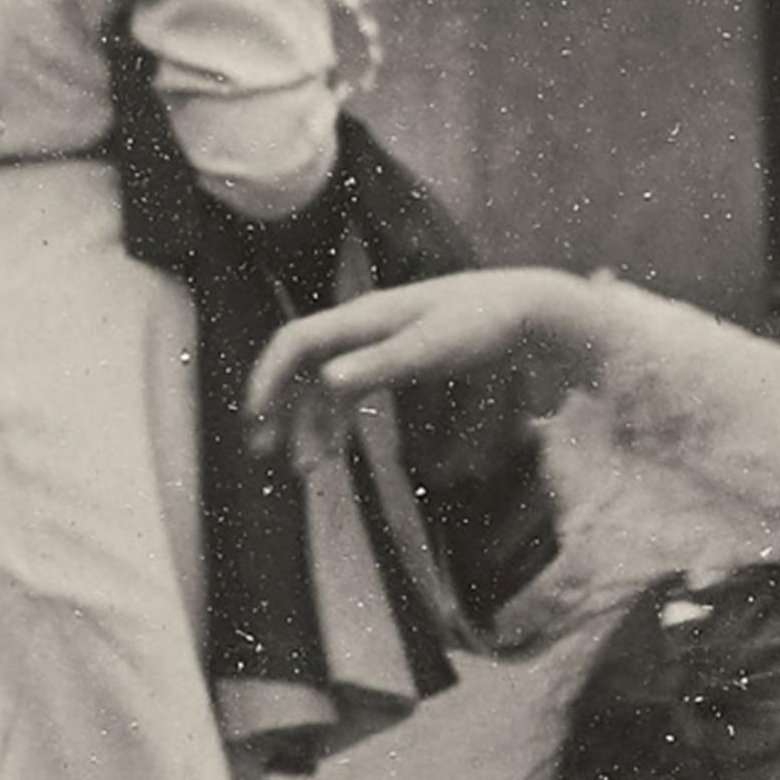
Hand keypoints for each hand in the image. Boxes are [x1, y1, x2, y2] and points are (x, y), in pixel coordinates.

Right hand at [246, 267, 606, 457]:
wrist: (523, 311)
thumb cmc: (481, 323)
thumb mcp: (433, 347)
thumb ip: (382, 364)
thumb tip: (328, 381)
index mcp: (362, 318)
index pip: (295, 342)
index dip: (269, 375)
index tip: (256, 416)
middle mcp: (361, 328)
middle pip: (302, 367)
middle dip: (280, 408)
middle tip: (264, 452)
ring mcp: (376, 344)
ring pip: (325, 386)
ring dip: (310, 425)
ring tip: (306, 469)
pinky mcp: (395, 359)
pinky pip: (352, 391)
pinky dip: (339, 421)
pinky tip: (335, 452)